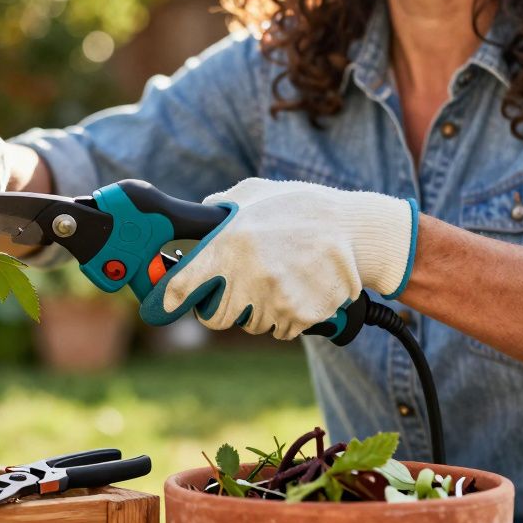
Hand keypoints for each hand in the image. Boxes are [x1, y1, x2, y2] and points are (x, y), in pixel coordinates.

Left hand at [140, 178, 417, 339]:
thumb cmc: (303, 208)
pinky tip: (299, 288)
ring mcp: (274, 299)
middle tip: (240, 285)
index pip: (181, 286)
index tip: (165, 302)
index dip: (169, 298)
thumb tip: (195, 217)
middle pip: (215, 317)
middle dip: (223, 305)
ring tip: (280, 277)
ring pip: (250, 323)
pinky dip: (288, 315)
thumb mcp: (254, 193)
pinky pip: (282, 328)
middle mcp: (247, 275)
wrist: (357, 229)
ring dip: (259, 308)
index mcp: (228, 244)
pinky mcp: (300, 316)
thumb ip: (220, 209)